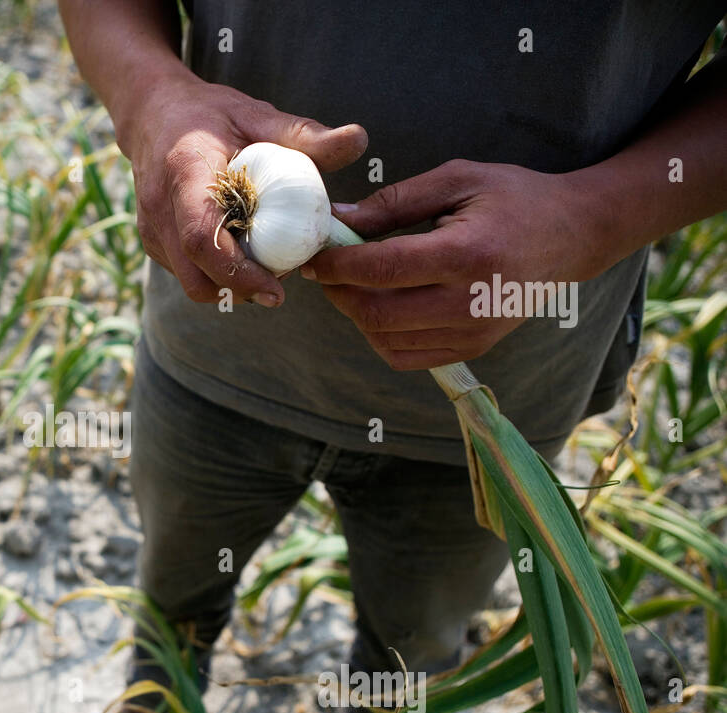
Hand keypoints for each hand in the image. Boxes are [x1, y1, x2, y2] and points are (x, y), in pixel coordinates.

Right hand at [118, 75, 366, 306]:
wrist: (154, 115)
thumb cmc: (211, 115)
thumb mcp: (257, 115)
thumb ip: (305, 134)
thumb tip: (359, 140)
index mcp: (185, 171)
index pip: (201, 237)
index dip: (238, 272)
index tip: (276, 290)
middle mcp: (159, 207)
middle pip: (195, 275)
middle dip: (240, 289)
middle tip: (280, 284)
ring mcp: (150, 230)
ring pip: (191, 281)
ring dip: (229, 285)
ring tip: (263, 266)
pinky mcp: (152, 243)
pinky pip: (186, 274)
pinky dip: (215, 274)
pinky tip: (240, 252)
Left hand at [302, 159, 614, 369]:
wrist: (573, 236)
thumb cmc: (514, 198)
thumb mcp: (457, 180)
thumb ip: (394, 202)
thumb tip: (338, 219)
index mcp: (467, 254)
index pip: (382, 268)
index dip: (338, 265)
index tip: (315, 254)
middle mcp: (470, 302)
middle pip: (376, 312)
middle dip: (339, 292)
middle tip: (327, 270)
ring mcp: (472, 332)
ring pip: (385, 338)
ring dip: (356, 313)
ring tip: (352, 283)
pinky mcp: (472, 348)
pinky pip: (404, 356)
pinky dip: (379, 335)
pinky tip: (379, 304)